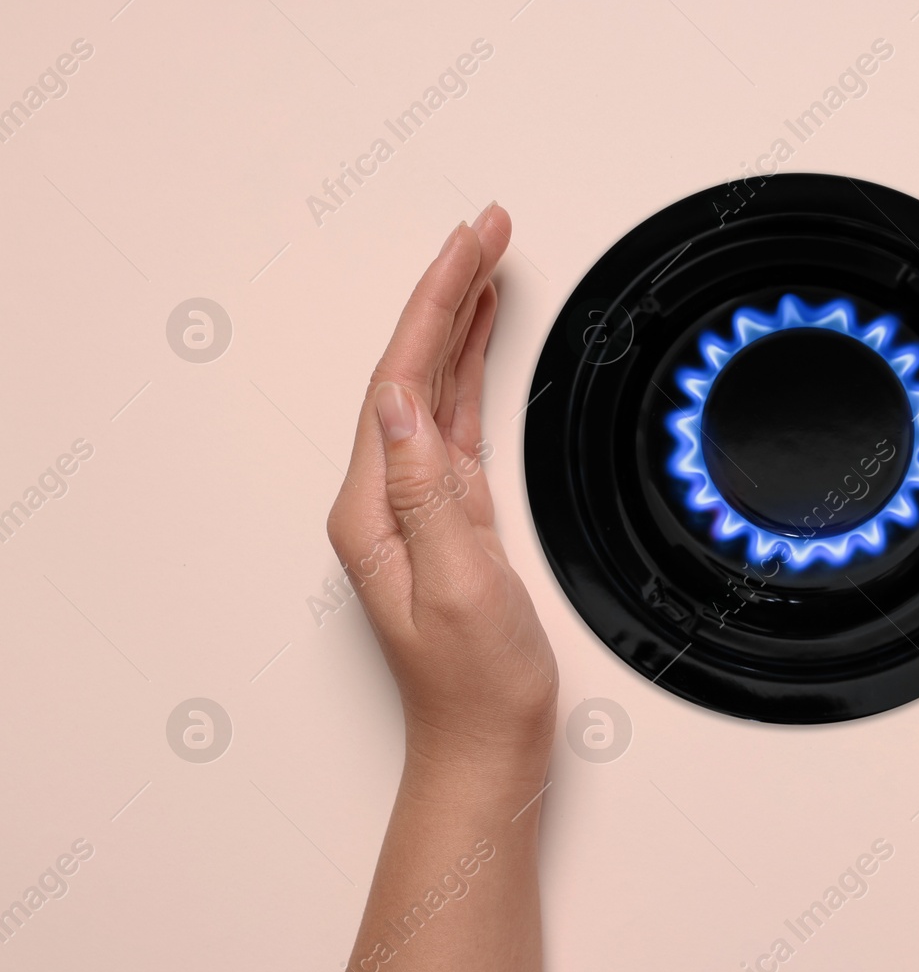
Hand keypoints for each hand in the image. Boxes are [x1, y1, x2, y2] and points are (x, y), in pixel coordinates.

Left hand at [326, 204, 557, 782]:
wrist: (486, 746)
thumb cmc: (476, 684)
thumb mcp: (460, 584)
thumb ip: (428, 490)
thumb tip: (401, 399)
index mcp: (376, 508)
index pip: (400, 377)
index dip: (437, 301)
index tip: (473, 243)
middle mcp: (386, 498)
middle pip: (412, 366)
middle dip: (450, 289)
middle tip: (490, 225)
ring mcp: (417, 504)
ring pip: (434, 385)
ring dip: (461, 320)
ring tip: (489, 261)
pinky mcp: (451, 516)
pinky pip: (456, 420)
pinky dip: (471, 370)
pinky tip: (483, 341)